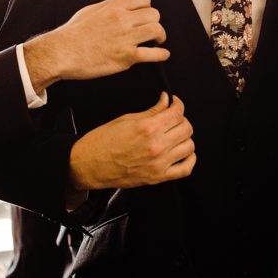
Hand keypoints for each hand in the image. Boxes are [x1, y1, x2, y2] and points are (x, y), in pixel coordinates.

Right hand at [23, 0, 168, 89]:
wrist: (62, 52)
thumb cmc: (73, 33)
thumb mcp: (91, 10)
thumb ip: (109, 7)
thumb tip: (120, 7)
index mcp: (114, 6)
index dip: (147, 7)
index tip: (145, 15)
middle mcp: (123, 20)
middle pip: (154, 14)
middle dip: (154, 22)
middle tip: (151, 31)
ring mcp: (126, 38)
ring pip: (157, 30)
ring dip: (160, 36)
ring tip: (157, 41)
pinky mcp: (126, 56)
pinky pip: (153, 54)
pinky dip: (161, 54)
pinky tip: (162, 54)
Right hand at [69, 93, 195, 189]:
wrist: (87, 165)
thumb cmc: (102, 141)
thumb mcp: (126, 119)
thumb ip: (151, 111)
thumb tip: (166, 100)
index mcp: (148, 128)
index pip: (177, 112)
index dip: (178, 104)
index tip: (174, 103)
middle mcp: (156, 146)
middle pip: (186, 128)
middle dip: (181, 119)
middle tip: (172, 118)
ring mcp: (159, 163)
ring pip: (189, 146)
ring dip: (184, 137)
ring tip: (174, 134)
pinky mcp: (157, 177)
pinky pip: (185, 169)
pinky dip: (189, 159)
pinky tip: (183, 152)